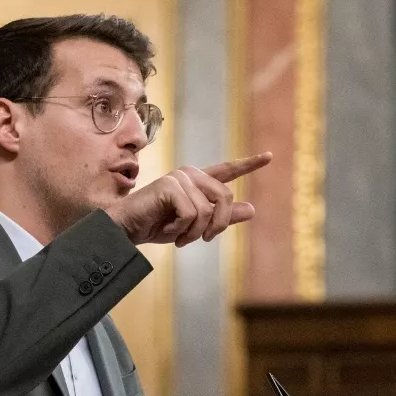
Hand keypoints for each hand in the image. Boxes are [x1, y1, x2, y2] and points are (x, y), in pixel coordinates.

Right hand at [106, 153, 272, 245]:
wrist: (126, 230)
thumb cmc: (156, 226)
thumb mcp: (194, 226)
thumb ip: (222, 217)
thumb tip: (252, 209)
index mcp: (198, 182)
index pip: (227, 171)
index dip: (248, 164)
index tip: (269, 156)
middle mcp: (190, 174)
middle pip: (225, 196)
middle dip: (219, 224)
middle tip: (203, 239)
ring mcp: (180, 178)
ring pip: (208, 210)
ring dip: (195, 232)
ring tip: (179, 237)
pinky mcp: (169, 185)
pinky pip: (192, 214)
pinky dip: (182, 230)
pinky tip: (168, 230)